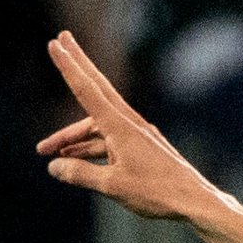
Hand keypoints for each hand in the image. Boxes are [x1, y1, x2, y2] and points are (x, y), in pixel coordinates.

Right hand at [36, 30, 216, 220]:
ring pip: (98, 127)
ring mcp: (138, 135)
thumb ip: (80, 174)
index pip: (87, 90)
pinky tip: (74, 162)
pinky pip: (110, 142)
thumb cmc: (157, 193)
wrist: (195, 202)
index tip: (55, 44)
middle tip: (58, 40)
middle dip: (75, 67)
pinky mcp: (143, 148)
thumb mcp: (113, 186)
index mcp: (121, 127)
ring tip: (47, 152)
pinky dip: (91, 148)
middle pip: (95, 90)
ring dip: (73, 137)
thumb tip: (54, 167)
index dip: (68, 67)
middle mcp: (129, 124)